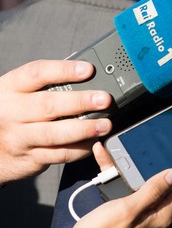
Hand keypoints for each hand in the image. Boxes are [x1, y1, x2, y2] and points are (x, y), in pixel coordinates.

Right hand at [0, 60, 111, 183]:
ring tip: (105, 124)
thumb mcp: (17, 93)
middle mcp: (12, 112)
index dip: (64, 70)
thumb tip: (88, 75)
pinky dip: (80, 149)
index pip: (36, 73)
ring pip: (54, 133)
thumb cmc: (11, 113)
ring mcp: (20, 137)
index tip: (88, 69)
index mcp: (11, 88)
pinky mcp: (30, 157)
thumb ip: (45, 85)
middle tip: (104, 99)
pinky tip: (94, 141)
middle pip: (48, 105)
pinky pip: (59, 154)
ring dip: (84, 129)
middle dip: (80, 101)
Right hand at [27, 142, 171, 227]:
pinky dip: (120, 171)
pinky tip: (108, 158)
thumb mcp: (129, 208)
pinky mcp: (128, 207)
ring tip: (140, 144)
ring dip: (141, 162)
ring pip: (149, 178)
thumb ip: (153, 190)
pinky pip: (130, 183)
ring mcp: (143, 209)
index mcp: (163, 214)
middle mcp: (157, 212)